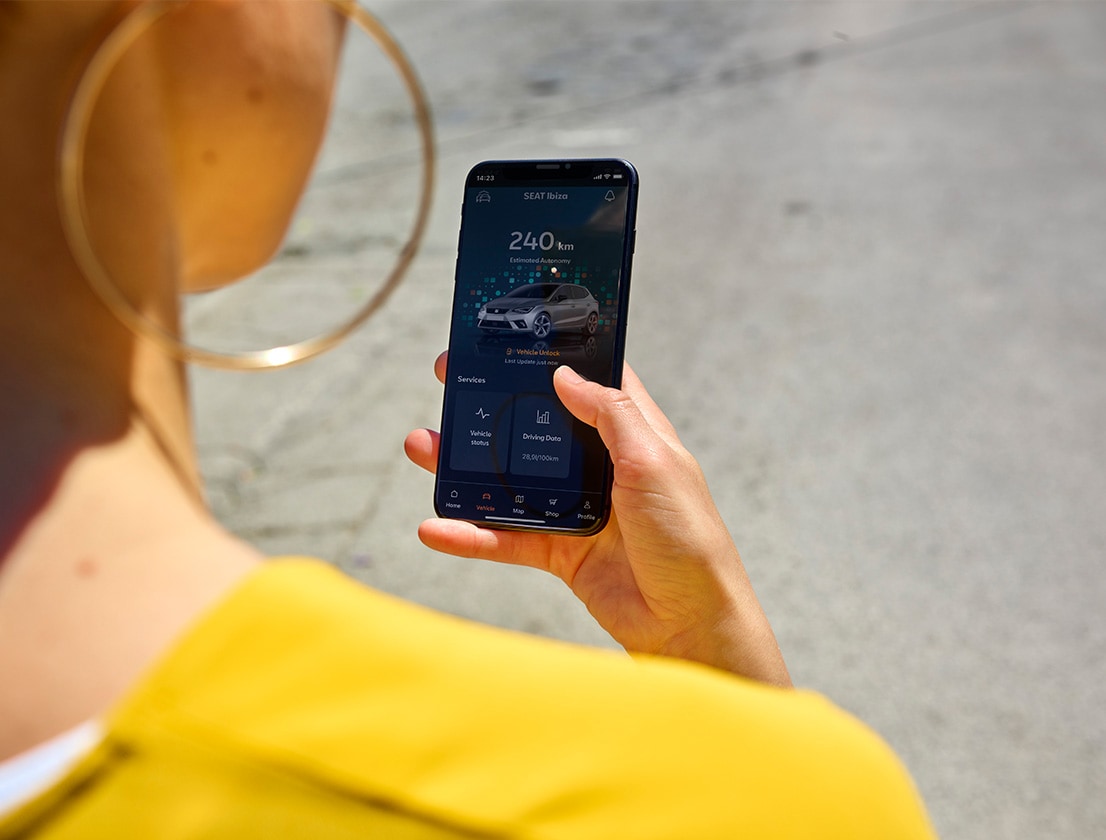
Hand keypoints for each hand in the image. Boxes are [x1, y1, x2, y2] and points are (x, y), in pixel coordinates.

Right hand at [404, 354, 790, 686]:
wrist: (690, 624)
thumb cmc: (690, 540)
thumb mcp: (655, 462)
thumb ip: (611, 415)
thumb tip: (566, 375)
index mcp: (631, 434)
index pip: (587, 381)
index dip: (551, 357)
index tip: (508, 340)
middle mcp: (601, 466)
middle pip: (535, 425)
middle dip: (492, 403)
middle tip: (451, 381)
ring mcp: (577, 508)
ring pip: (510, 479)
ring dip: (466, 466)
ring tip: (422, 446)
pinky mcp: (561, 551)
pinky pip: (506, 538)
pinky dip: (471, 535)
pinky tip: (436, 526)